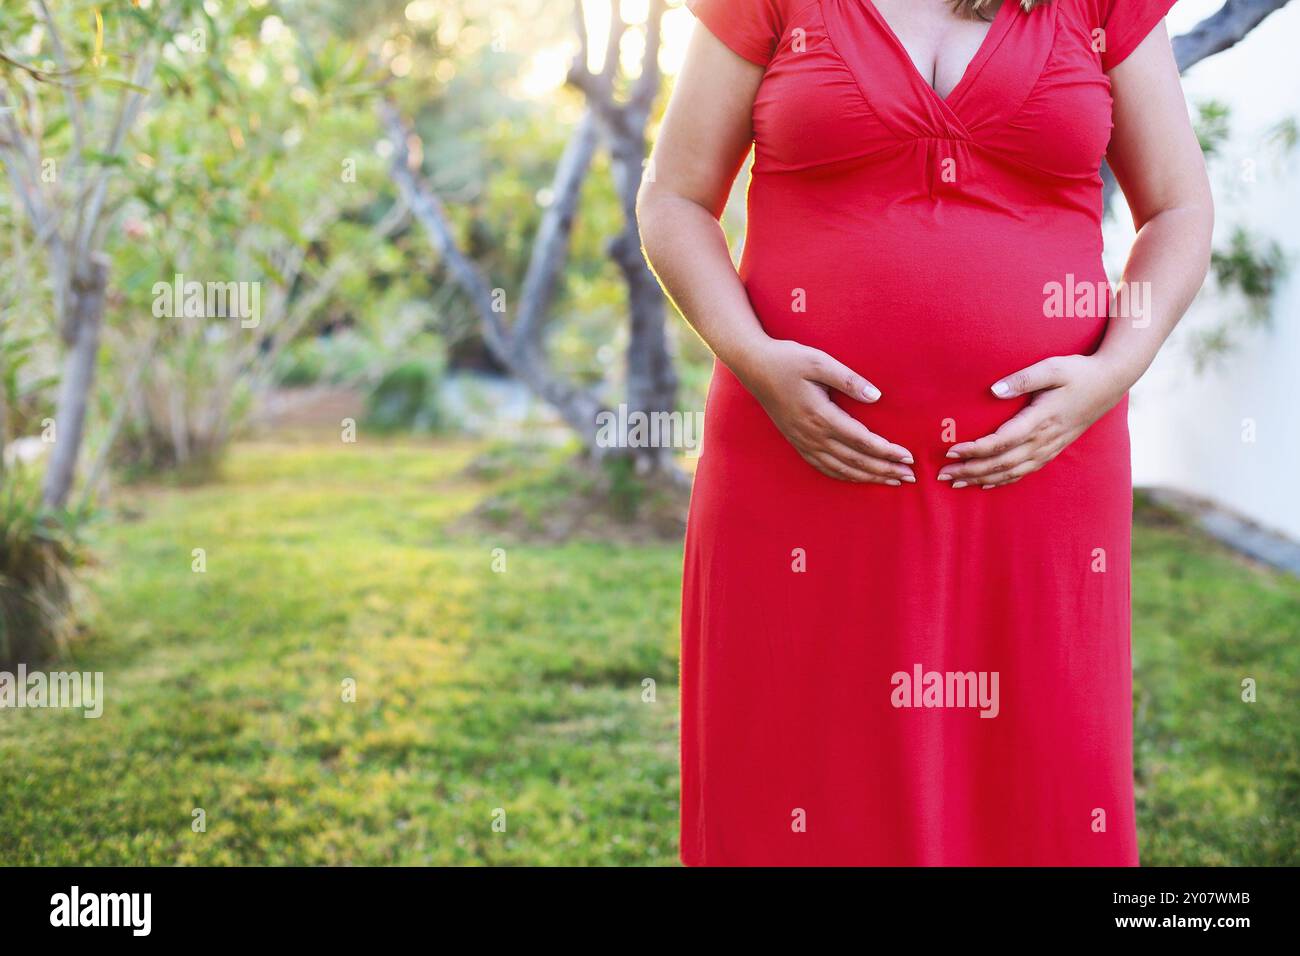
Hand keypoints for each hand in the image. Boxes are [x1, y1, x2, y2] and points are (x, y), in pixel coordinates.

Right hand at [730, 338, 914, 484]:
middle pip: (855, 461)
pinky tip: (858, 478)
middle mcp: (812, 435)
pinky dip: (844, 476)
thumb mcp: (820, 362)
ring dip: (869, 477)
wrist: (754, 367)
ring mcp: (803, 442)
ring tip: (892, 481)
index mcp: (821, 416)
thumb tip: (876, 396)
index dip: (887, 451)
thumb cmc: (788, 360)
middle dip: (885, 470)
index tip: (909, 457)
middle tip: (910, 476)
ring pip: (841, 469)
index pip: (862, 441)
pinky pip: (824, 467)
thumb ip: (849, 380)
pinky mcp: (797, 442)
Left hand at [939, 354, 1131, 489]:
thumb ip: (1023, 379)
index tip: (951, 451)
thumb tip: (994, 390)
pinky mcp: (1052, 450)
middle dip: (970, 470)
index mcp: (1040, 420)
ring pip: (1011, 472)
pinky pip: (1024, 472)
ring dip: (981, 479)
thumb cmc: (1078, 372)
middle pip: (1001, 463)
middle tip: (941, 474)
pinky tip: (985, 485)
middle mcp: (1043, 440)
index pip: (1001, 442)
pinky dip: (1002, 481)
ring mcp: (1049, 449)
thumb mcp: (1052, 368)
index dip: (975, 450)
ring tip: (955, 483)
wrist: (1109, 383)